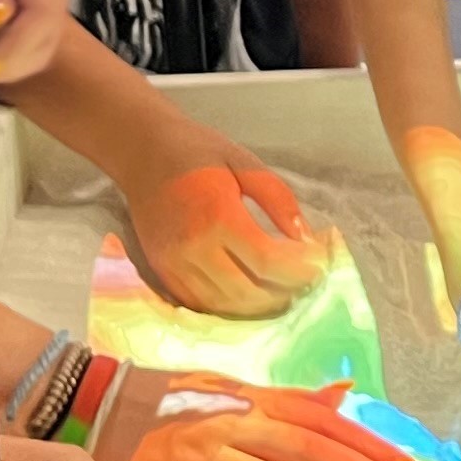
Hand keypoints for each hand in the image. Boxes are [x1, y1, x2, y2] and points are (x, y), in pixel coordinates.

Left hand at [0, 0, 69, 86]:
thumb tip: (0, 17)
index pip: (40, 20)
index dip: (14, 50)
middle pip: (42, 45)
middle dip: (3, 66)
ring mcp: (47, 8)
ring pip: (37, 55)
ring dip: (2, 70)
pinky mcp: (35, 20)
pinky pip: (28, 53)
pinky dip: (2, 65)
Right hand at [110, 374, 432, 460]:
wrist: (91, 405)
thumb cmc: (171, 403)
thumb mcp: (232, 391)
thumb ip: (290, 401)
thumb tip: (346, 392)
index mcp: (252, 401)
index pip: (323, 422)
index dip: (371, 445)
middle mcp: (230, 424)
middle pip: (307, 449)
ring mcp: (197, 457)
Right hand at [125, 138, 330, 316]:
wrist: (142, 152)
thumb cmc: (198, 152)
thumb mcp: (246, 163)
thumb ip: (279, 200)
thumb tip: (306, 239)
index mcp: (218, 216)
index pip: (267, 260)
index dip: (299, 271)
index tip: (319, 268)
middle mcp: (193, 247)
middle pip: (247, 292)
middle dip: (283, 294)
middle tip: (304, 286)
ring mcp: (174, 264)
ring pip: (224, 306)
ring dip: (258, 307)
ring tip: (282, 293)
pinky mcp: (162, 272)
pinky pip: (200, 304)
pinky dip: (229, 307)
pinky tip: (250, 295)